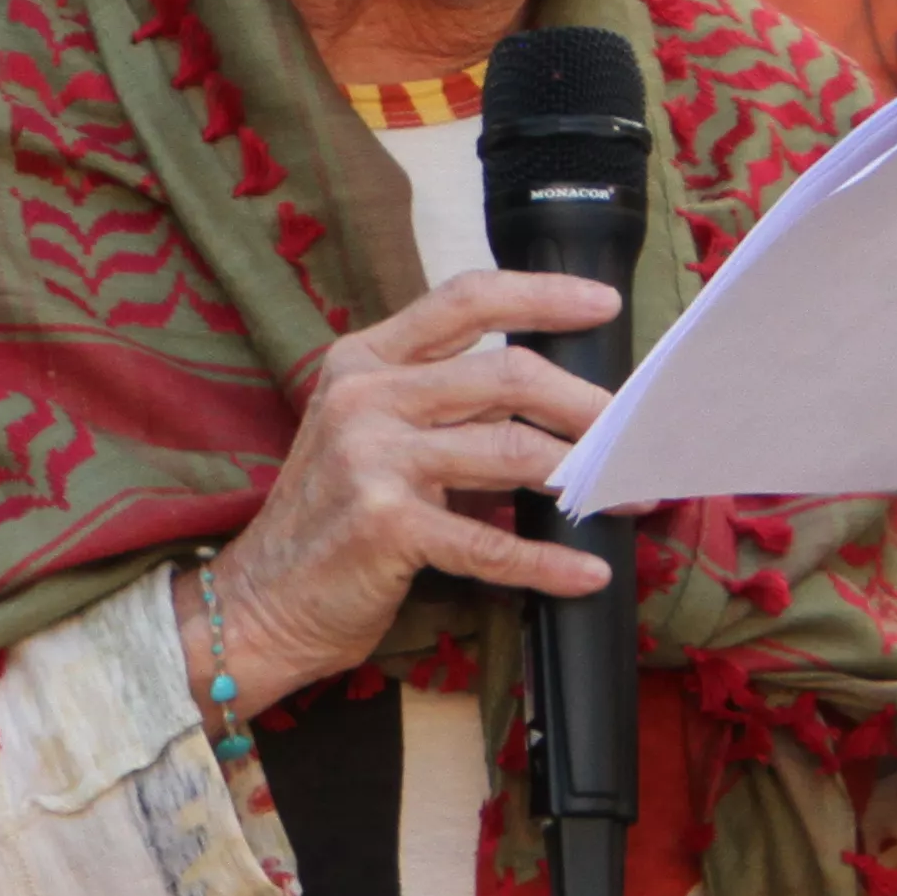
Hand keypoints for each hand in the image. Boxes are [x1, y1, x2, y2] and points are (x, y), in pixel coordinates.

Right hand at [206, 270, 628, 704]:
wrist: (260, 600)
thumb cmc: (330, 519)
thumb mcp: (370, 436)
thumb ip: (442, 405)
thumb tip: (556, 403)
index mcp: (364, 360)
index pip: (464, 299)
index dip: (542, 295)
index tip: (603, 305)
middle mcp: (364, 396)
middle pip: (508, 372)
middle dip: (589, 405)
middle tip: (636, 433)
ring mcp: (371, 458)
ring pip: (511, 450)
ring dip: (587, 478)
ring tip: (630, 496)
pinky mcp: (384, 526)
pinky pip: (490, 542)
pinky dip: (548, 560)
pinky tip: (588, 570)